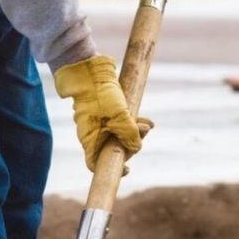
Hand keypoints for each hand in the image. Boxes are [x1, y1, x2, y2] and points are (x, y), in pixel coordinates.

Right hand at [54, 55, 152, 171]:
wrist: (89, 69)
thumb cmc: (101, 95)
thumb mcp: (120, 117)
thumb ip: (130, 135)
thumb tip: (137, 147)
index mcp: (90, 140)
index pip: (97, 164)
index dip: (113, 168)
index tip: (128, 169)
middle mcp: (93, 134)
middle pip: (114, 148)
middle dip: (133, 143)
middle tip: (145, 131)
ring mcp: (98, 123)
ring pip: (119, 134)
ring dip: (136, 130)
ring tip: (149, 123)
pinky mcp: (104, 113)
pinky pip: (119, 122)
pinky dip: (132, 122)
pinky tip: (147, 120)